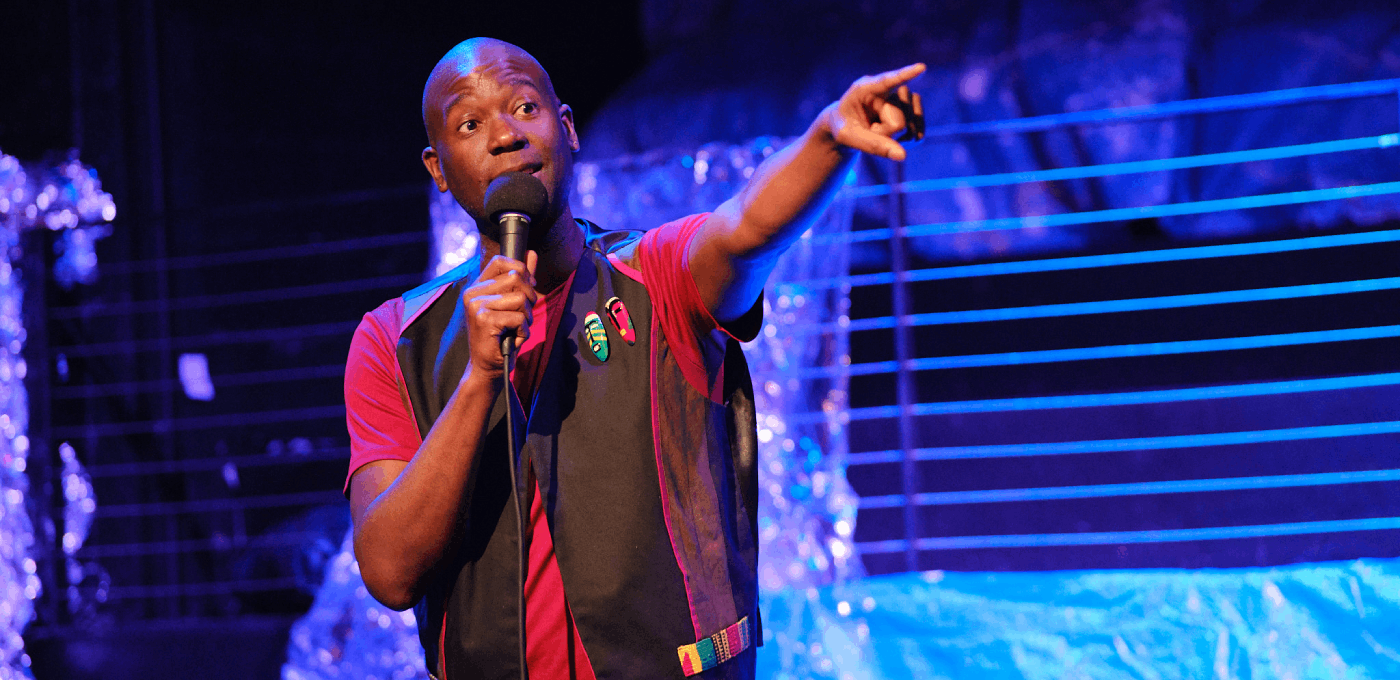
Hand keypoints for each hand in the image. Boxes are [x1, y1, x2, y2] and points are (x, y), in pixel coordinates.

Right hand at [463, 251, 537, 382]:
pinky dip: (524, 331)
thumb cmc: (501, 336)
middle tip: (521, 317)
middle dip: (529, 298)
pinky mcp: (484, 319)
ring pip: (521, 298)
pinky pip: (520, 317)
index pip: (501, 261)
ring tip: (516, 328)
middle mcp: (472, 293)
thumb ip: (521, 279)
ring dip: (527, 316)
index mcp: (477, 286)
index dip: (521, 270)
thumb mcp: (511, 304)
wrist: (487, 367)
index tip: (527, 288)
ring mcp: (476, 305)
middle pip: (517, 278)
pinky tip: (512, 338)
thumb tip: (531, 253)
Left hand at [823, 63, 925, 160]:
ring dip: (896, 135)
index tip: (921, 68)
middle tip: (868, 129)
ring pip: (911, 123)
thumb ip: (874, 145)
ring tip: (879, 130)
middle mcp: (885, 89)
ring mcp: (899, 97)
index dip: (906, 75)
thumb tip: (903, 155)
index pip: (888, 82)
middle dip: (885, 134)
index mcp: (864, 88)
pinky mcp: (909, 106)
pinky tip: (897, 138)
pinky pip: (919, 125)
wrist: (845, 124)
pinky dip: (909, 137)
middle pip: (899, 121)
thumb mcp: (849, 137)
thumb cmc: (842, 126)